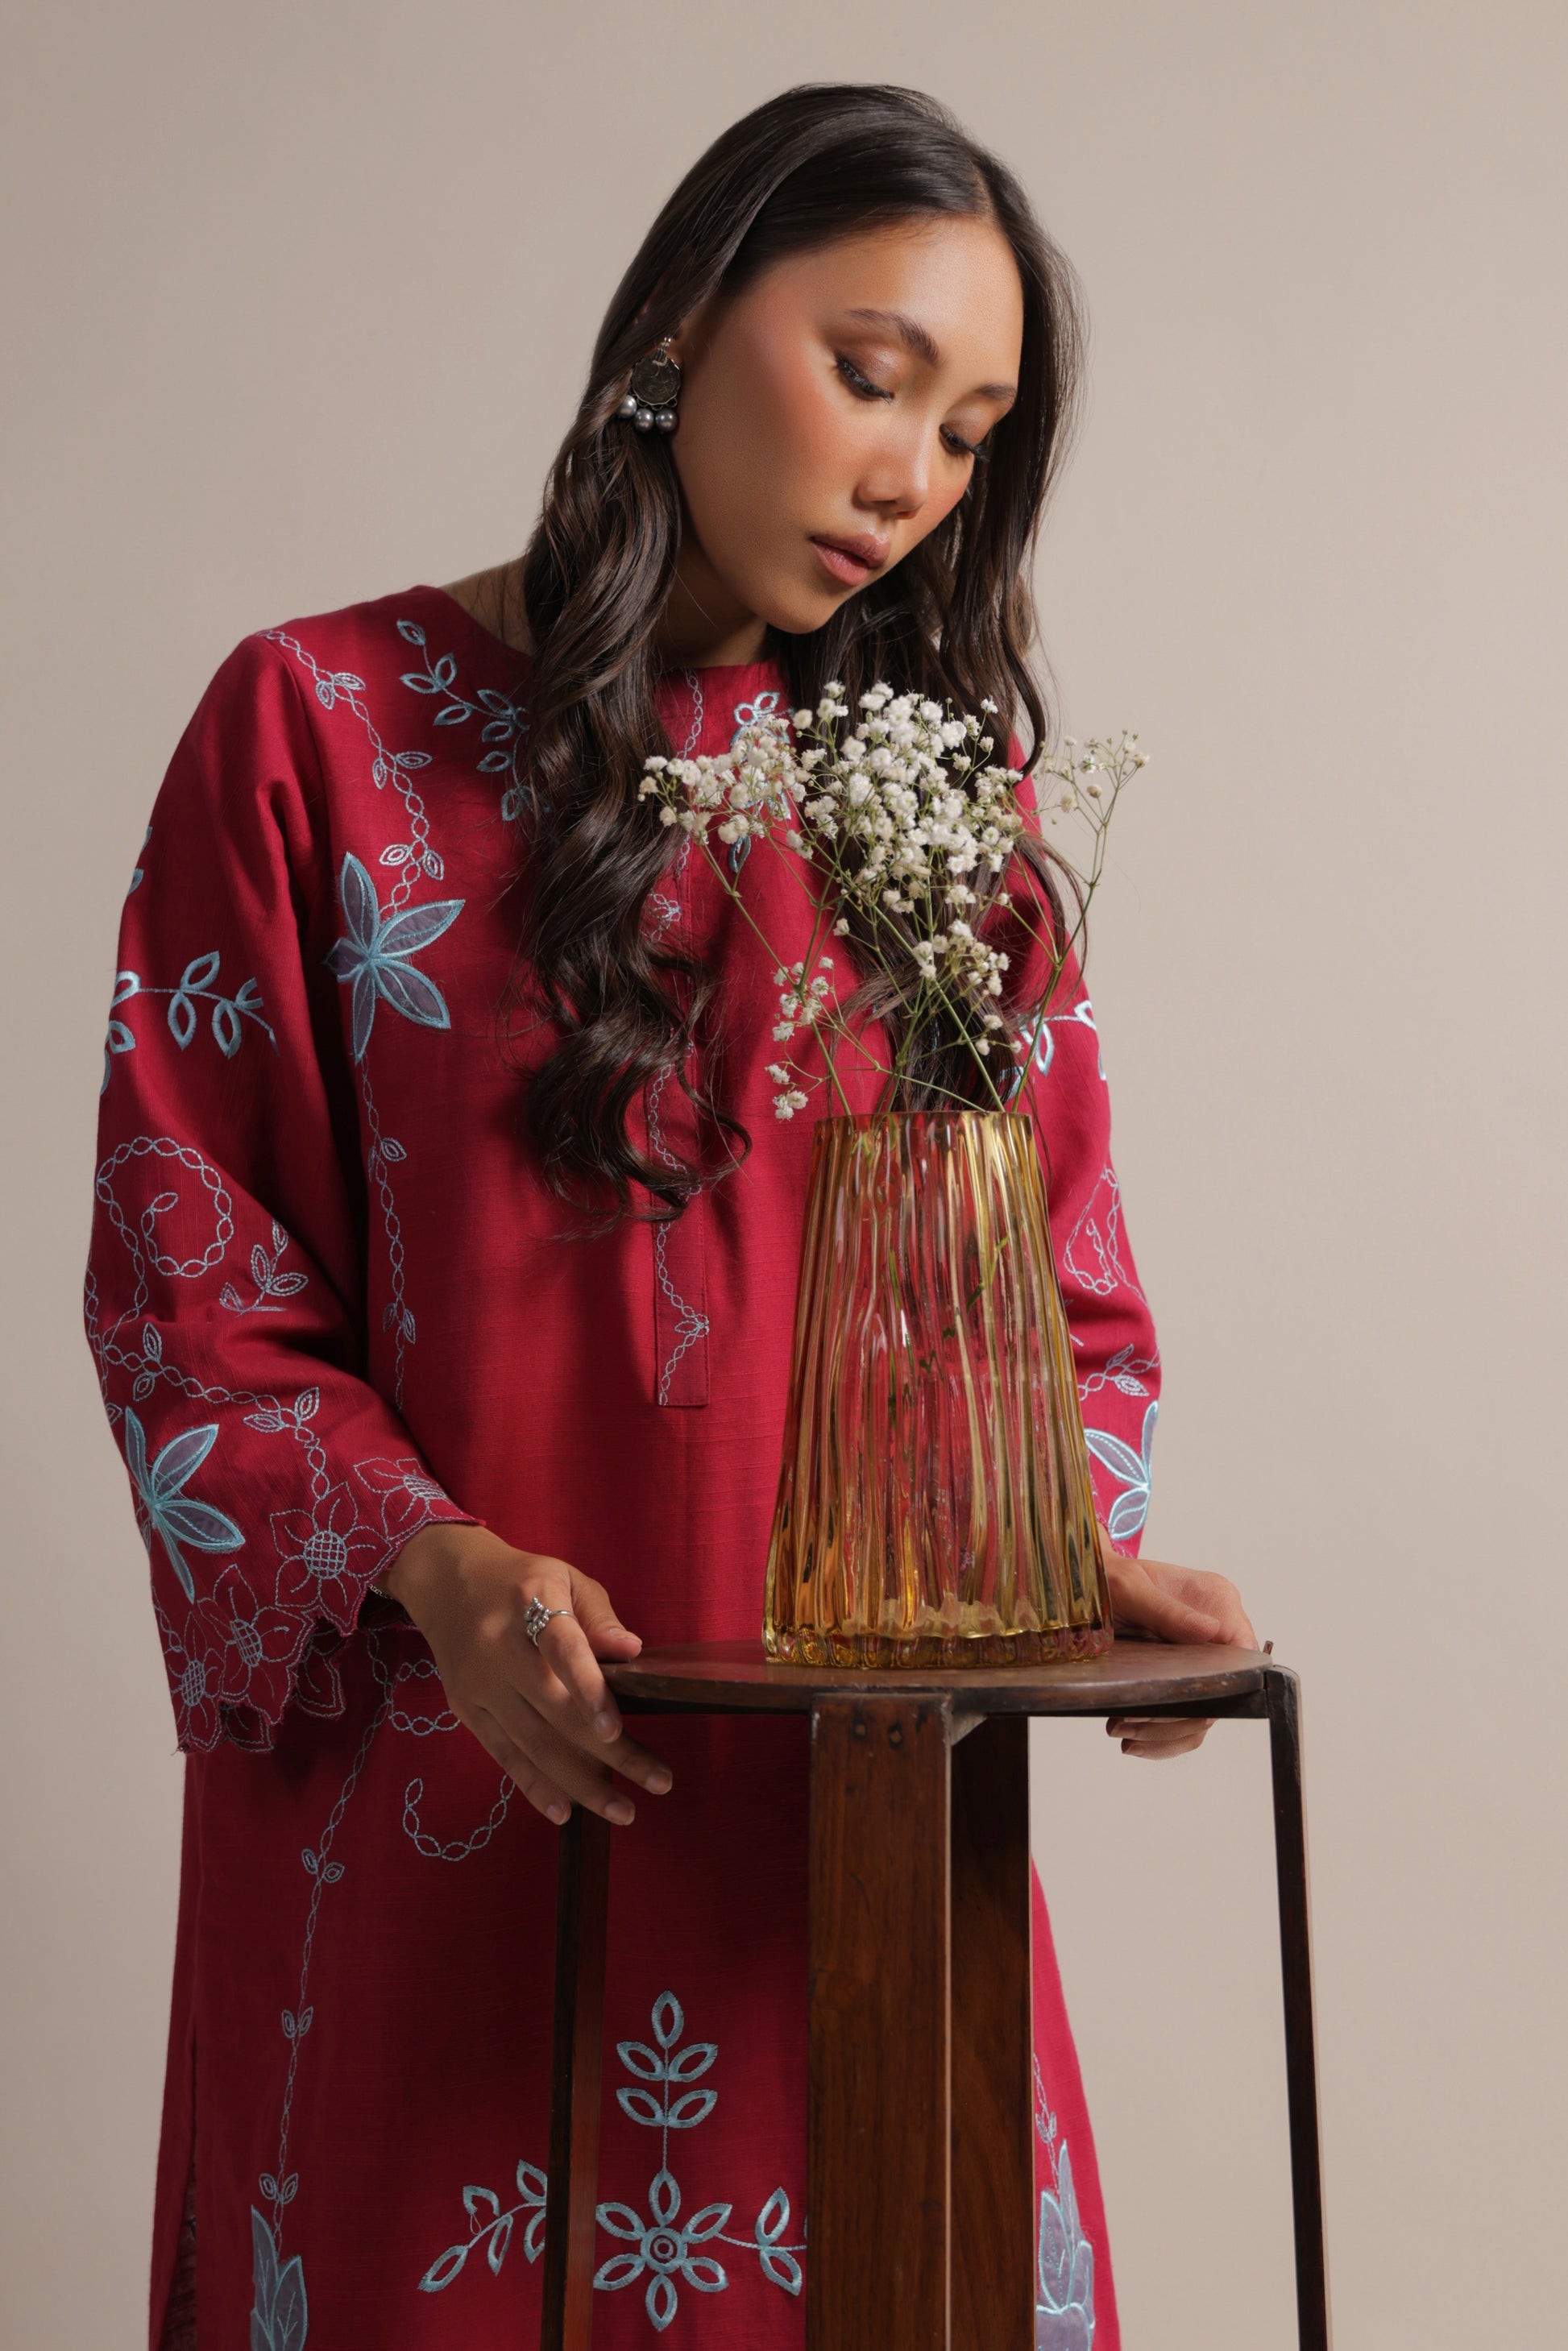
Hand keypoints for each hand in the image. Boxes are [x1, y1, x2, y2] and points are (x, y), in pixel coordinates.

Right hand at [381, 1524, 671, 1826]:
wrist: (446, 1580)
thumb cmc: (521, 1580)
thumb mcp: (564, 1577)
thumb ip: (599, 1617)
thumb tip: (632, 1651)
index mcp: (530, 1602)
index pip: (562, 1650)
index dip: (588, 1690)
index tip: (616, 1730)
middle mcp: (498, 1646)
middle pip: (555, 1710)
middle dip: (611, 1754)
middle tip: (659, 1780)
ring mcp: (479, 1682)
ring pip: (533, 1743)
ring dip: (581, 1783)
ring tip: (623, 1810)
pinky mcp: (465, 1708)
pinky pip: (503, 1755)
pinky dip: (534, 1786)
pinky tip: (566, 1811)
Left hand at [1101, 1528, 1257, 1761]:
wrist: (1084, 1582)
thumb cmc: (1107, 1575)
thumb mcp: (1131, 1588)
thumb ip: (1169, 1612)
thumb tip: (1213, 1632)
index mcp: (1216, 1600)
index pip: (1244, 1652)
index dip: (1223, 1684)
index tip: (1178, 1699)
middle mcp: (1216, 1631)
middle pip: (1223, 1692)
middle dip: (1178, 1716)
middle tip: (1130, 1722)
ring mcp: (1200, 1657)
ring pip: (1203, 1712)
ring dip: (1164, 1732)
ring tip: (1120, 1730)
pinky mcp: (1182, 1676)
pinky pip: (1186, 1718)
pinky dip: (1162, 1737)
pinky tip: (1131, 1740)